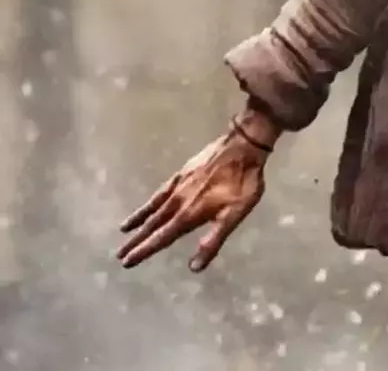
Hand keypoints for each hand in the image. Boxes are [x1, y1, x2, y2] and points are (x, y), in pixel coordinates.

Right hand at [116, 116, 271, 271]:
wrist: (241, 146)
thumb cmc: (242, 183)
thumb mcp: (234, 215)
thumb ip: (213, 240)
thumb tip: (194, 267)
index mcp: (190, 214)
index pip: (162, 237)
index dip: (145, 250)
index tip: (127, 262)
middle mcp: (178, 201)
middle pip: (153, 225)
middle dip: (137, 241)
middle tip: (119, 255)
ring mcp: (178, 186)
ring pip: (153, 208)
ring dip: (138, 221)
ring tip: (124, 231)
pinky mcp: (181, 173)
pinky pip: (160, 192)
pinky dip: (150, 201)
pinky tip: (147, 204)